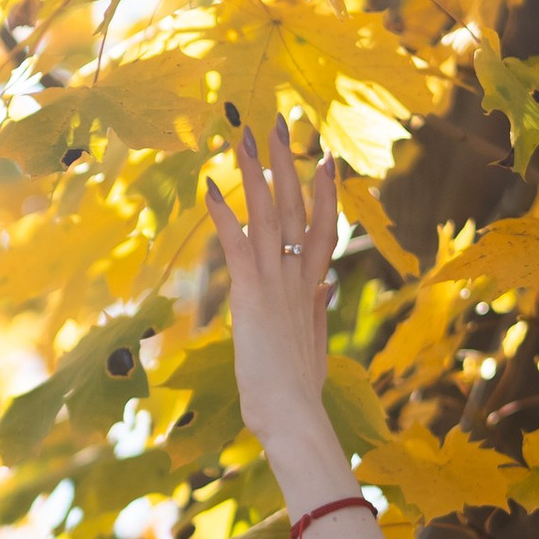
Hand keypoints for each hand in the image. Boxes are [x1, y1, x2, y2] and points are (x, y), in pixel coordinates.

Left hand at [205, 127, 342, 471]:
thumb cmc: (298, 392)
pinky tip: (210, 186)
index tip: (326, 158)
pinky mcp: (252, 295)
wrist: (294, 416)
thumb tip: (328, 284)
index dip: (325, 193)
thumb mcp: (313, 345)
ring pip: (268, 216)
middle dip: (288, 163)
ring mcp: (276, 283)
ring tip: (246, 133)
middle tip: (279, 122)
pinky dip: (224, 215)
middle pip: (296, 208)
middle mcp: (297, 278)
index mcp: (311, 289)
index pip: (322, 229)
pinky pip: (236, 246)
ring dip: (256, 172)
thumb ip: (318, 308)